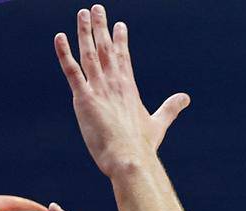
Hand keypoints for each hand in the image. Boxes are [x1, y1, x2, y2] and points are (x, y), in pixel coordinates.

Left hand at [54, 5, 188, 175]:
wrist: (130, 160)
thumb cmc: (143, 147)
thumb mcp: (158, 124)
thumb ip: (170, 108)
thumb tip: (186, 98)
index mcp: (129, 88)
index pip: (123, 58)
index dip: (120, 40)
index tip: (119, 25)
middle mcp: (114, 84)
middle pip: (106, 49)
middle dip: (101, 27)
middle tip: (97, 8)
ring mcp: (99, 90)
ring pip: (89, 54)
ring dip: (85, 32)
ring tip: (83, 13)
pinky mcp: (85, 99)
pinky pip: (72, 71)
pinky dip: (64, 54)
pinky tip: (59, 38)